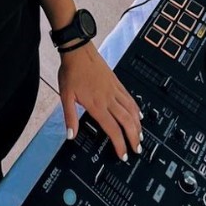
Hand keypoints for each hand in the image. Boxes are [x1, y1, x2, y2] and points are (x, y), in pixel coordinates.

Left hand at [57, 43, 142, 160]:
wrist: (78, 51)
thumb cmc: (71, 72)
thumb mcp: (65, 96)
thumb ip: (69, 117)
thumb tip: (70, 135)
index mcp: (96, 105)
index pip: (112, 129)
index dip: (119, 144)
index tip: (123, 154)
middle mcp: (109, 99)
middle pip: (126, 121)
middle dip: (133, 137)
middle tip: (137, 149)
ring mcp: (115, 90)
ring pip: (131, 111)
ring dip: (137, 125)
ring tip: (140, 136)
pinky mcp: (117, 83)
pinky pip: (130, 98)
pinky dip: (136, 109)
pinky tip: (139, 115)